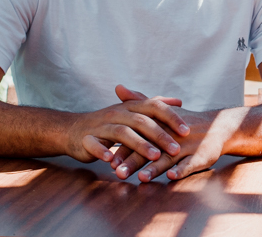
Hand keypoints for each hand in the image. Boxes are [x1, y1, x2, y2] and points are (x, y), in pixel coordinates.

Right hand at [68, 84, 188, 166]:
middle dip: (160, 135)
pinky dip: (103, 151)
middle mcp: (117, 113)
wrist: (74, 130)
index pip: (154, 107)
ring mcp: (101, 126)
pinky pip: (95, 144)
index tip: (187, 131)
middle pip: (141, 121)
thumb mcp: (131, 111)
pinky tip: (112, 160)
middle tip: (176, 149)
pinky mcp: (86, 140)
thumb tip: (178, 101)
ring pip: (122, 133)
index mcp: (130, 106)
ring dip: (140, 145)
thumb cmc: (109, 122)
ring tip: (154, 156)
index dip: (171, 118)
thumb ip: (154, 106)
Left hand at [107, 86, 231, 182]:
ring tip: (142, 176)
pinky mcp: (201, 156)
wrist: (217, 127)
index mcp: (160, 125)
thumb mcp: (162, 110)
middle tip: (118, 172)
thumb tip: (118, 87)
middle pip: (151, 148)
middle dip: (134, 161)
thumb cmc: (183, 123)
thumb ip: (139, 101)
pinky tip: (172, 177)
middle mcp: (172, 135)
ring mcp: (187, 146)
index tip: (108, 160)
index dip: (124, 148)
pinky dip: (181, 170)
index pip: (139, 136)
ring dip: (155, 168)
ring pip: (169, 158)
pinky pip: (190, 164)